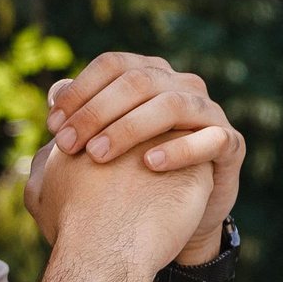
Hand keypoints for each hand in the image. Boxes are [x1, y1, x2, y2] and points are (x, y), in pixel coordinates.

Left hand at [42, 52, 245, 262]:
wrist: (173, 216)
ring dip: (130, 128)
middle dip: (96, 112)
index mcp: (151, 75)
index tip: (52, 122)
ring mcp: (208, 112)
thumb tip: (55, 93)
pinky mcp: (230, 144)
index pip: (112, 64)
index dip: (80, 89)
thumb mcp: (104, 144)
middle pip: (137, 81)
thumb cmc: (132, 176)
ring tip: (97, 156)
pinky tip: (149, 164)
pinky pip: (210, 139)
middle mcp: (182, 85)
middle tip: (66, 145)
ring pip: (171, 105)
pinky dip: (179, 149)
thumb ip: (83, 118)